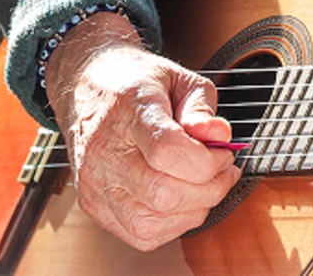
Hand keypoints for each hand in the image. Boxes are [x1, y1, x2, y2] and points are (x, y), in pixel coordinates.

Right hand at [43, 12, 240, 250]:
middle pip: (162, 193)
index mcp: (129, 111)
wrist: (88, 88)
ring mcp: (95, 183)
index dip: (207, 160)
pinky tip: (184, 202)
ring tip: (207, 186)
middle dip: (209, 189)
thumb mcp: (179, 78)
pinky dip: (171, 226)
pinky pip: (139, 234)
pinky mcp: (92, 204)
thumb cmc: (137, 83)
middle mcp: (105, 152)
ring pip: (150, 223)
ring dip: (192, 211)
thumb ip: (202, 107)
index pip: (167, 151)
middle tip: (224, 171)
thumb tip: (220, 137)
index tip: (225, 152)